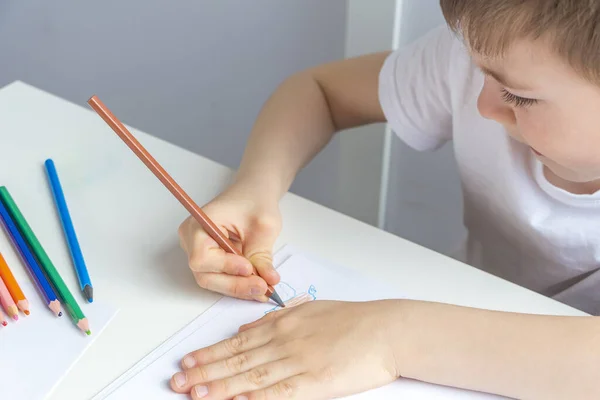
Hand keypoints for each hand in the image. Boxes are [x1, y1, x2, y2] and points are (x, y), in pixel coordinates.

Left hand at [169, 300, 402, 398]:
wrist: (385, 330)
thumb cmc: (351, 320)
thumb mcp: (309, 310)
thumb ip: (276, 319)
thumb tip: (246, 329)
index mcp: (283, 323)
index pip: (237, 342)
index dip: (209, 354)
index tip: (187, 362)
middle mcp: (285, 341)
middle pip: (238, 360)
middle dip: (205, 372)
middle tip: (178, 382)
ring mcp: (299, 361)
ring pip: (252, 376)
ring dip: (220, 386)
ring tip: (195, 393)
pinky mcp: (315, 382)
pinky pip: (280, 392)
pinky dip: (256, 398)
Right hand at [178, 184, 281, 301]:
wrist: (253, 194)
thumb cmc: (255, 201)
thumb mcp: (264, 226)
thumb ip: (262, 256)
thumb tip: (268, 281)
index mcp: (199, 224)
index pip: (202, 256)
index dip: (225, 266)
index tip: (249, 269)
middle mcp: (192, 240)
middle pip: (205, 274)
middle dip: (235, 284)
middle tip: (262, 287)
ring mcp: (199, 251)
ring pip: (213, 280)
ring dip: (238, 287)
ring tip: (263, 288)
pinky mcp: (210, 260)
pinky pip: (220, 277)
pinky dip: (238, 283)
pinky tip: (256, 284)